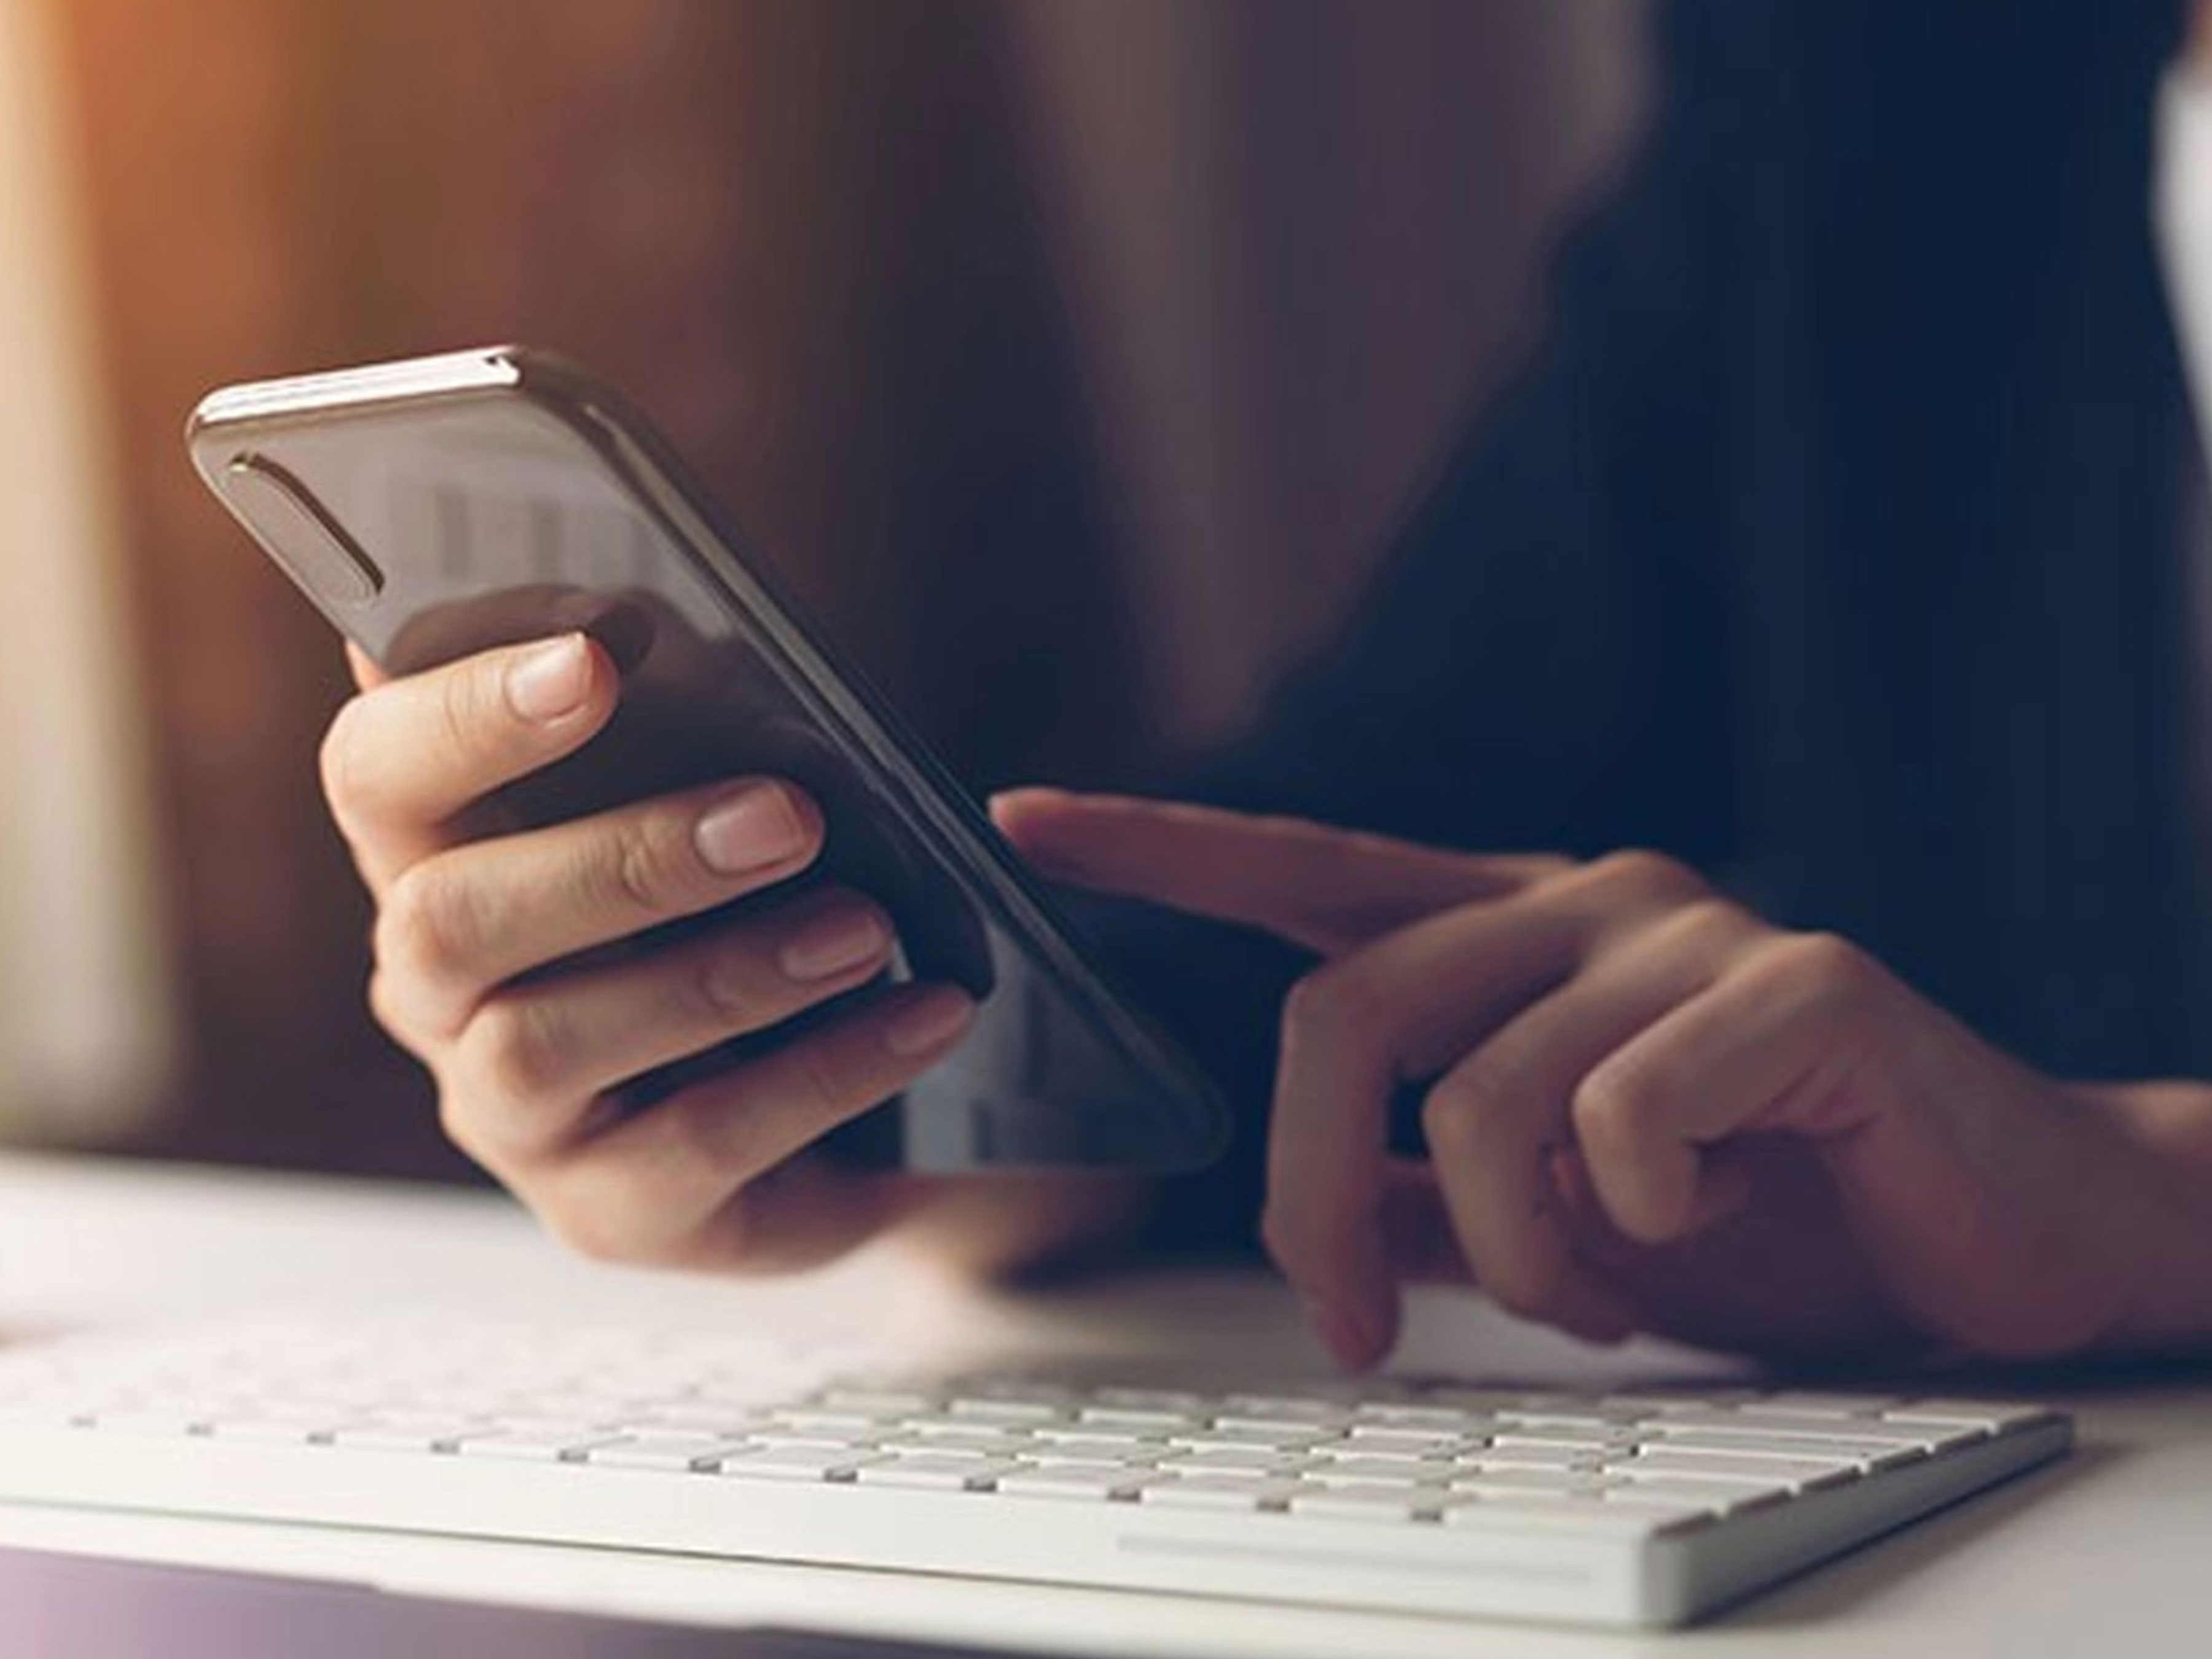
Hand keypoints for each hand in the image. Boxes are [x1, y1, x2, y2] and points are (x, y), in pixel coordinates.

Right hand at [321, 634, 1131, 1275]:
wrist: (851, 1074)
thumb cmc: (756, 890)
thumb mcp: (721, 789)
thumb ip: (678, 715)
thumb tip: (657, 624)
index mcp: (437, 850)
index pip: (377, 772)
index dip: (462, 713)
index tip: (594, 658)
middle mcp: (438, 988)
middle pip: (453, 919)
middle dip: (624, 859)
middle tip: (790, 814)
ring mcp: (510, 1115)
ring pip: (553, 1044)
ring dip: (726, 972)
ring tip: (867, 925)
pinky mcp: (607, 1211)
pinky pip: (697, 1144)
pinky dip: (825, 1073)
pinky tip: (925, 1013)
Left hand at [995, 789, 2211, 1365]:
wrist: (1999, 1236)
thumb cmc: (1771, 1213)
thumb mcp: (1560, 1214)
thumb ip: (1435, 1190)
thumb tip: (1316, 1204)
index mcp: (1511, 935)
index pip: (1306, 869)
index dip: (1160, 846)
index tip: (1022, 820)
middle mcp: (1581, 900)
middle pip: (1345, 1014)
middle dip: (1313, 1194)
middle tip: (1354, 1320)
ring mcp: (1687, 930)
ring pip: (1479, 1096)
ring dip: (1524, 1249)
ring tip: (1615, 1278)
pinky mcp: (1799, 980)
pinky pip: (1628, 1117)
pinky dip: (1650, 1223)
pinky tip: (1729, 1215)